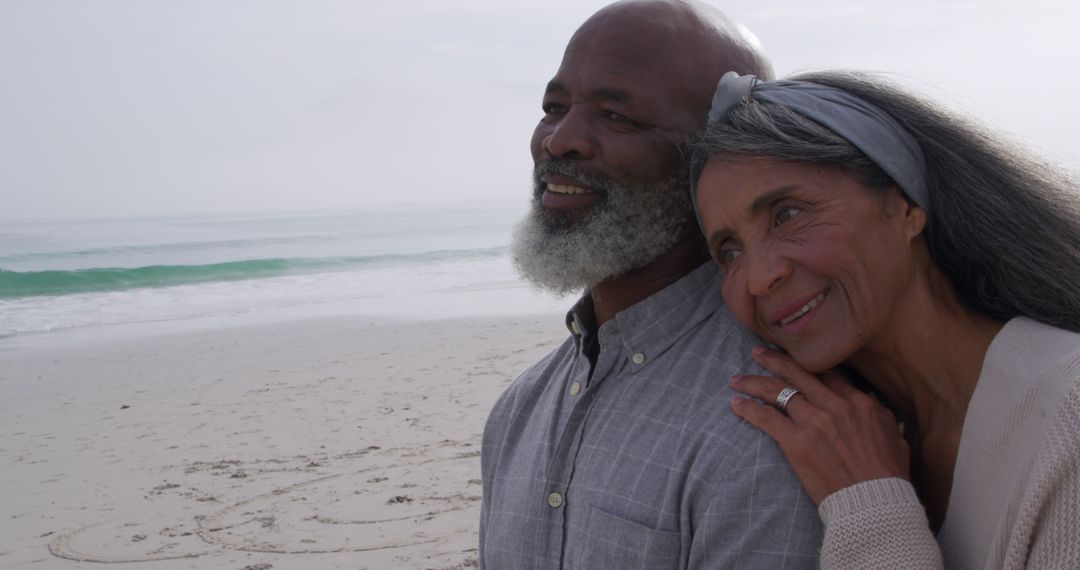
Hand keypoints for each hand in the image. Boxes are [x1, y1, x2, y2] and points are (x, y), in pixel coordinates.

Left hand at [730, 347, 909, 504]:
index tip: (791, 357)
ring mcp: (813, 422)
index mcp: (857, 402)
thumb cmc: (888, 475)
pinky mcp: (796, 442)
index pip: (824, 372)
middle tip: (757, 352)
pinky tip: (736, 404)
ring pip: (777, 391)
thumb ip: (879, 414)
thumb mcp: (892, 436)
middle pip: (797, 373)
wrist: (874, 502)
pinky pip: (766, 418)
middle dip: (773, 360)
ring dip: (753, 383)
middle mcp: (833, 405)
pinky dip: (748, 409)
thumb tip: (871, 400)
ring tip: (737, 380)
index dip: (805, 362)